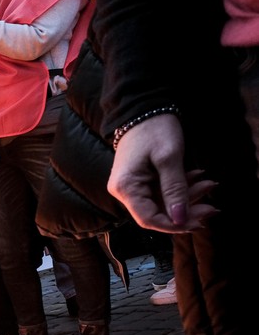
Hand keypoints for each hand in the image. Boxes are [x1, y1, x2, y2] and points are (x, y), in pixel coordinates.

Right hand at [108, 114, 216, 232]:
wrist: (144, 109)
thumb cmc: (154, 129)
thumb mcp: (169, 158)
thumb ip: (175, 189)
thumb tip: (180, 219)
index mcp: (126, 187)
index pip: (148, 218)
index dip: (173, 225)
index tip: (197, 222)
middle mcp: (124, 191)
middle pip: (156, 213)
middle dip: (186, 212)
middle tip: (212, 207)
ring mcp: (131, 187)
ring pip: (162, 203)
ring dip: (187, 198)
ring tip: (209, 185)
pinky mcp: (140, 181)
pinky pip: (161, 193)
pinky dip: (181, 189)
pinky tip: (197, 179)